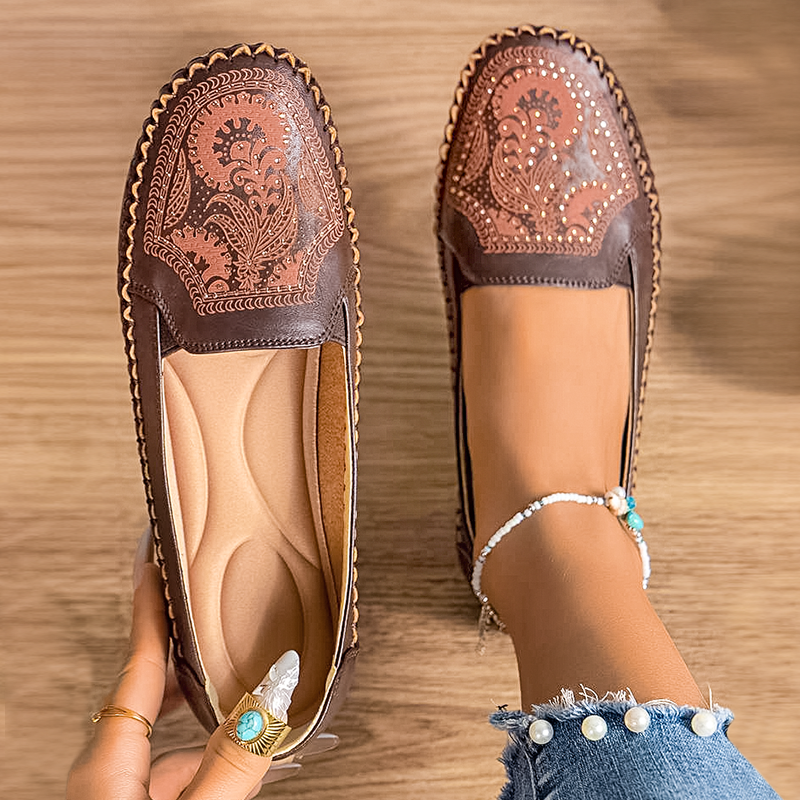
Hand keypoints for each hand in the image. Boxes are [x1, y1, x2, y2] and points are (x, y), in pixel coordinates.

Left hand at [67, 533, 295, 799]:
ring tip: (254, 699)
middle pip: (154, 694)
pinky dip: (209, 758)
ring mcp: (117, 795)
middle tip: (216, 616)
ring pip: (170, 739)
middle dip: (193, 657)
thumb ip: (234, 761)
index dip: (149, 608)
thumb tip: (275, 694)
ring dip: (212, 718)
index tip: (152, 562)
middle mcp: (106, 774)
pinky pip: (173, 772)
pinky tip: (243, 761)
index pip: (137, 664)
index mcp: (107, 765)